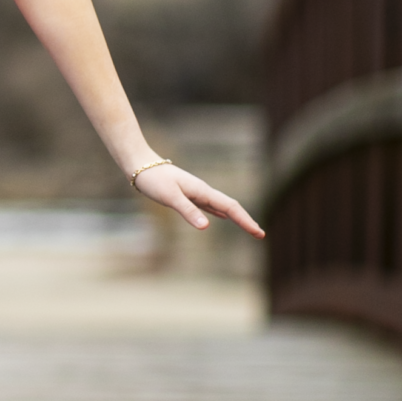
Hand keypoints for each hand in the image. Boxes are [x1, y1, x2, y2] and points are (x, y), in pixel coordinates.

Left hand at [133, 163, 263, 239]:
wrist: (141, 165)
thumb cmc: (154, 180)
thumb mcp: (170, 197)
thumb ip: (187, 211)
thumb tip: (206, 227)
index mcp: (202, 191)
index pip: (230, 207)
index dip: (245, 220)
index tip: (258, 233)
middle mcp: (203, 192)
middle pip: (231, 207)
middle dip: (246, 220)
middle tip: (260, 235)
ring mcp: (197, 193)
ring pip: (222, 207)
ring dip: (237, 217)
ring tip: (249, 228)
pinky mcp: (188, 195)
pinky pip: (211, 206)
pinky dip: (221, 213)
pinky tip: (223, 217)